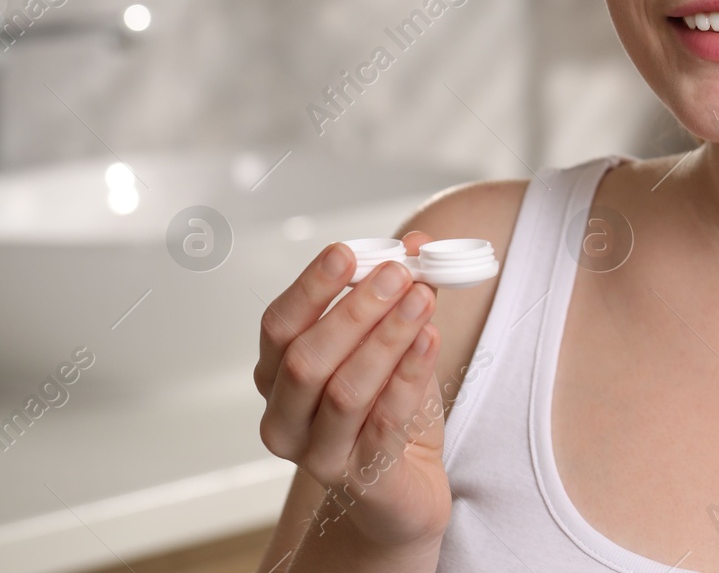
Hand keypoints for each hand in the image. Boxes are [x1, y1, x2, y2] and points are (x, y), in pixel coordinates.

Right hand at [255, 231, 452, 547]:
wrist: (407, 485)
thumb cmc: (386, 407)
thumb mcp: (389, 344)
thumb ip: (397, 296)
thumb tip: (416, 244)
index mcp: (276, 378)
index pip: (278, 327)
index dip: (311, 287)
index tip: (347, 251)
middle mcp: (285, 418)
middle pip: (307, 358)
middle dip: (355, 310)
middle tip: (398, 273)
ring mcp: (318, 454)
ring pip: (345, 391)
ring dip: (386, 338)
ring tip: (422, 298)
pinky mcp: (361, 477)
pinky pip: (384, 422)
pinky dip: (409, 375)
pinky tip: (430, 340)